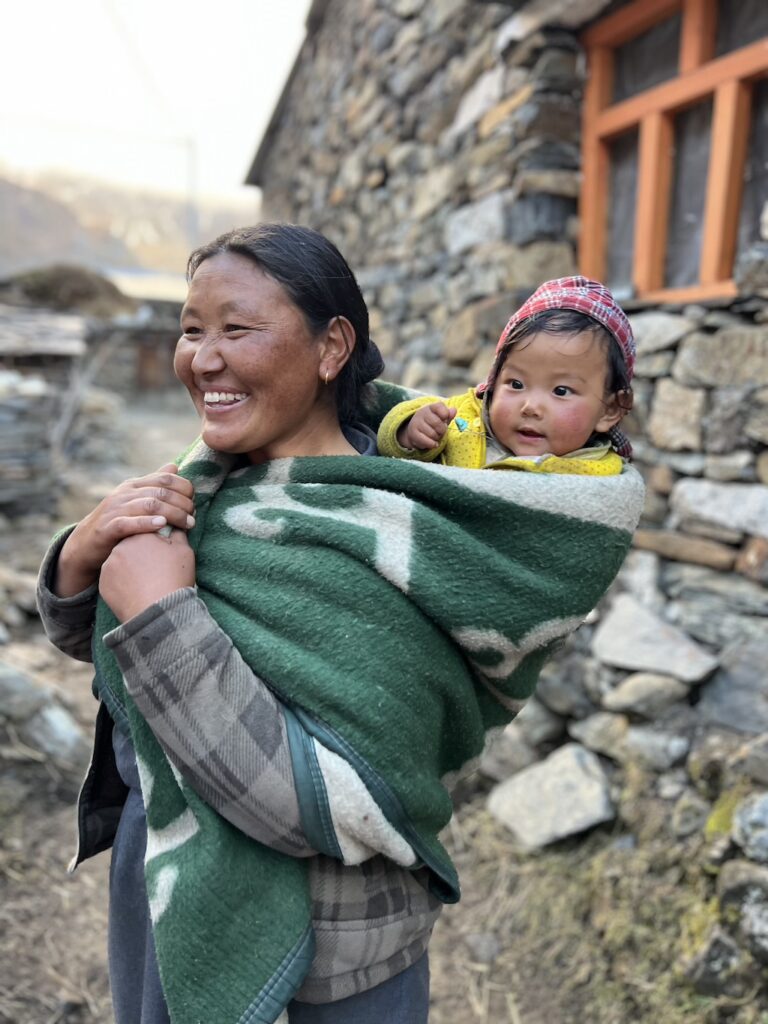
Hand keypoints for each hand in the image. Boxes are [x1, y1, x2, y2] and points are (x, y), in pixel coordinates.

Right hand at [55, 464, 194, 596]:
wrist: (85, 545)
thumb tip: (174, 467)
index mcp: (133, 486)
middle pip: (161, 492)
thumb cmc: (117, 523)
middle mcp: (124, 494)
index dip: (184, 488)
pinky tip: (162, 525)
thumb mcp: (135, 501)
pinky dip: (147, 523)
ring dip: (172, 514)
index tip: (194, 501)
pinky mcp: (107, 528)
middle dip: (182, 503)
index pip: (164, 478)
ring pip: (149, 505)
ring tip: (187, 524)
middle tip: (194, 516)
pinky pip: (129, 523)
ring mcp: (115, 510)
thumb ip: (154, 485)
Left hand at [99, 529, 195, 621]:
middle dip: (142, 555)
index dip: (158, 544)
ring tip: (146, 583)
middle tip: (156, 571)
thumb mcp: (184, 551)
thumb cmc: (174, 579)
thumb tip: (175, 528)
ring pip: (122, 563)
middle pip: (133, 547)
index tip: (166, 556)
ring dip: (131, 569)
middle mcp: (121, 547)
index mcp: (140, 535)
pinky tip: (136, 591)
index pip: (148, 532)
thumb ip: (178, 535)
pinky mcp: (104, 583)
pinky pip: (114, 579)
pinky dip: (123, 583)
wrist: (158, 610)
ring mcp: (109, 565)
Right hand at [397, 403, 456, 449]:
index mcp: (431, 407)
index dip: (445, 414)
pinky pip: (426, 441)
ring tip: (435, 436)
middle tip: (441, 431)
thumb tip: (454, 411)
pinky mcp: (413, 434)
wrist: (416, 430)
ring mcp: (416, 423)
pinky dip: (432, 444)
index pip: (439, 407)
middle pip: (437, 423)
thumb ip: (448, 414)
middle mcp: (422, 413)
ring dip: (437, 438)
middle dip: (442, 430)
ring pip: (432, 434)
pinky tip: (434, 443)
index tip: (445, 418)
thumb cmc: (432, 423)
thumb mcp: (441, 418)